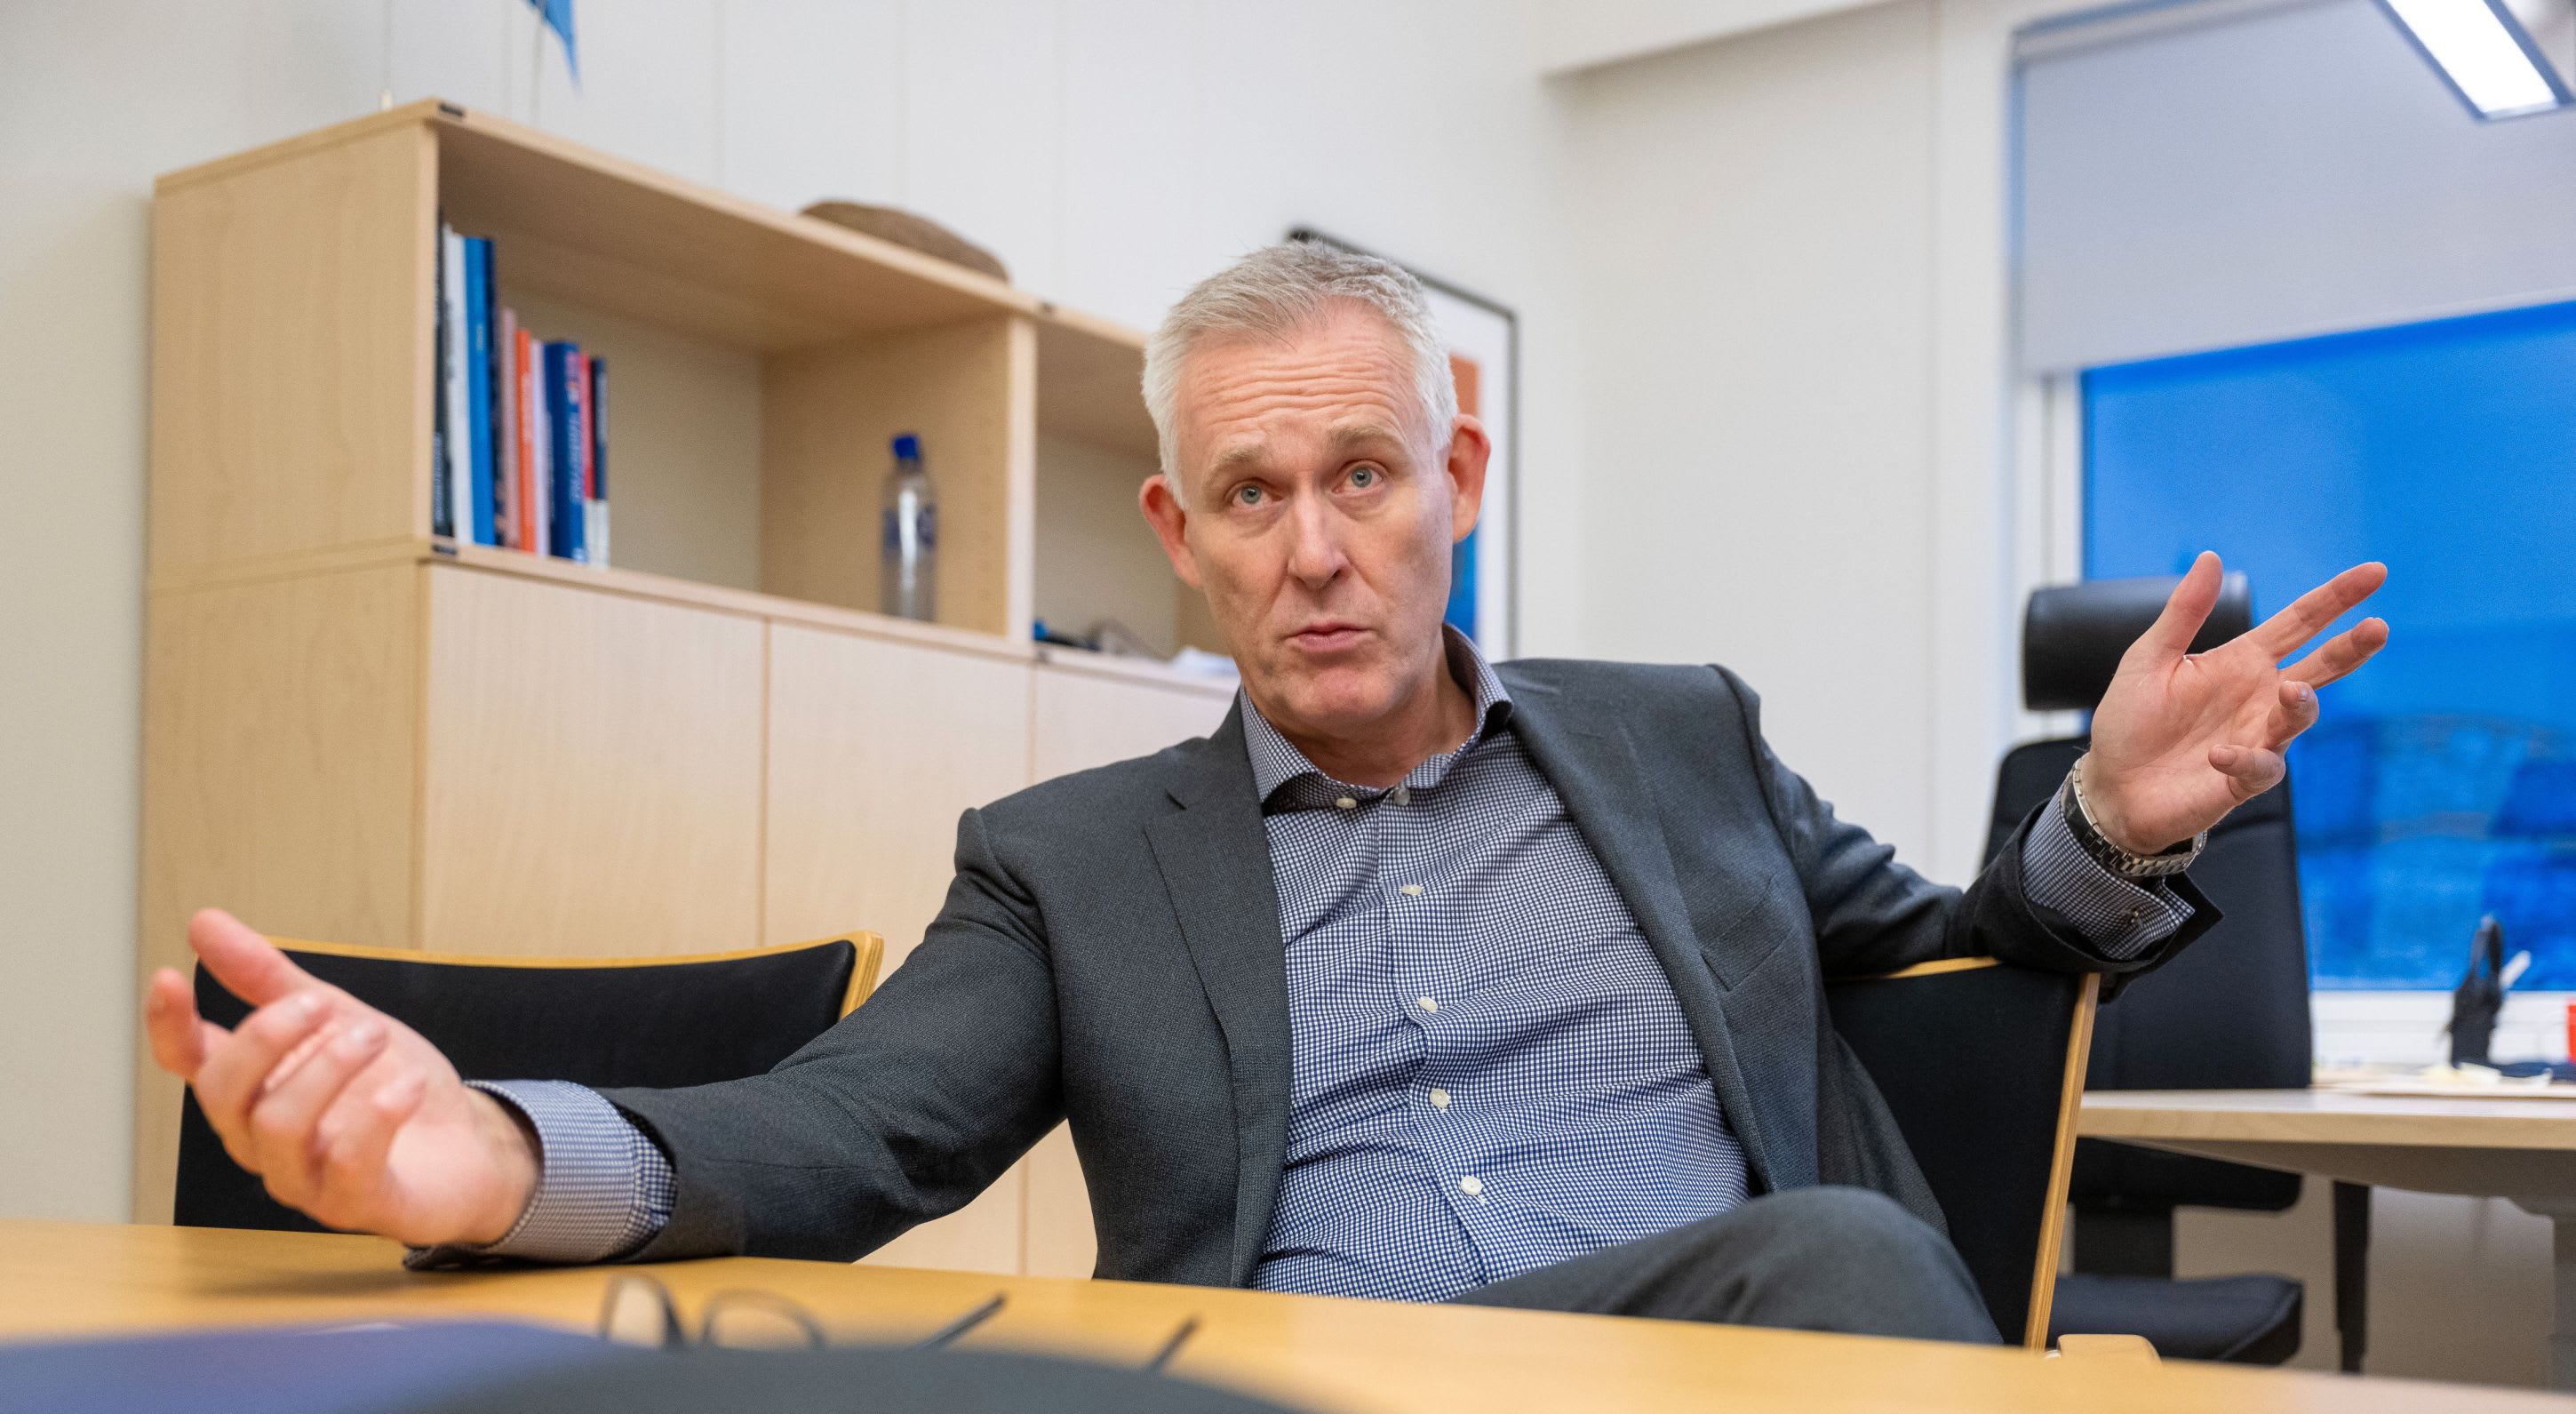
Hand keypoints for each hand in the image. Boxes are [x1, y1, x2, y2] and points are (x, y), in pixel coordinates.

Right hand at [145, 909, 538, 1247]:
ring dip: (328, 1067)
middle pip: (223, 1093)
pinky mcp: (355, 1204)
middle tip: (325, 1002)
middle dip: (268, 1037)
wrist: (470, 1146)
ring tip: (374, 1035)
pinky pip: (348, 1164)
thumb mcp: (336, 1018)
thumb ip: (270, 980)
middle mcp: (263, 1141)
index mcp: (254, 1091)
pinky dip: (378, 1116)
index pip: (190, 1064)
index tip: (170, 976)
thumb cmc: (389, 1084)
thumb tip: (204, 923)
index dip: (169, 1026)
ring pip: (278, 1126)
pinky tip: (406, 1086)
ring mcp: (305, 1179)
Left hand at [2084, 551, 2388, 852]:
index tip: (2376, 572)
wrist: (2110, 785)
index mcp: (2242, 660)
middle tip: (2378, 627)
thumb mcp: (2150, 657)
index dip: (2336, 598)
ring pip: (2300, 716)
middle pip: (2321, 666)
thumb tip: (2211, 557)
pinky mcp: (2243, 779)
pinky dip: (2244, 758)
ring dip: (2300, 702)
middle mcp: (2260, 696)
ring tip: (2291, 688)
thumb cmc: (2130, 721)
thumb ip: (2184, 611)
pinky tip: (2217, 753)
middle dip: (2351, 647)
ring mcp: (2257, 737)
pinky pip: (2260, 766)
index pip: (2301, 622)